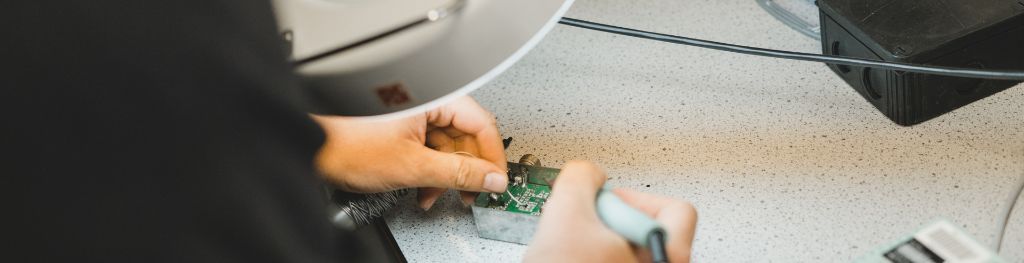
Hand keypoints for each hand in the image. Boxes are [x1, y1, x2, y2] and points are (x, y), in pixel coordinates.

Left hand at [313, 96, 508, 209]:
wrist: (307, 145)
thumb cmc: (345, 142)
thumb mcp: (413, 166)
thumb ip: (458, 174)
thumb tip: (491, 179)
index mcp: (434, 97)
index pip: (482, 124)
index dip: (492, 158)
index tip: (495, 181)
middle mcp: (425, 99)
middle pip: (464, 136)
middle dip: (465, 170)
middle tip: (469, 194)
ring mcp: (411, 112)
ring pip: (444, 144)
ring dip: (443, 174)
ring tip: (434, 195)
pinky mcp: (399, 125)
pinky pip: (426, 146)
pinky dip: (426, 169)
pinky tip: (419, 188)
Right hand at [524, 161, 696, 262]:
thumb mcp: (564, 217)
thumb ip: (580, 181)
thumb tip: (585, 172)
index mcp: (670, 258)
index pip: (675, 210)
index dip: (634, 199)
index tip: (606, 202)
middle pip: (646, 230)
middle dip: (606, 222)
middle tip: (582, 231)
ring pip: (623, 251)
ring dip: (592, 244)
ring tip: (570, 254)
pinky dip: (587, 260)